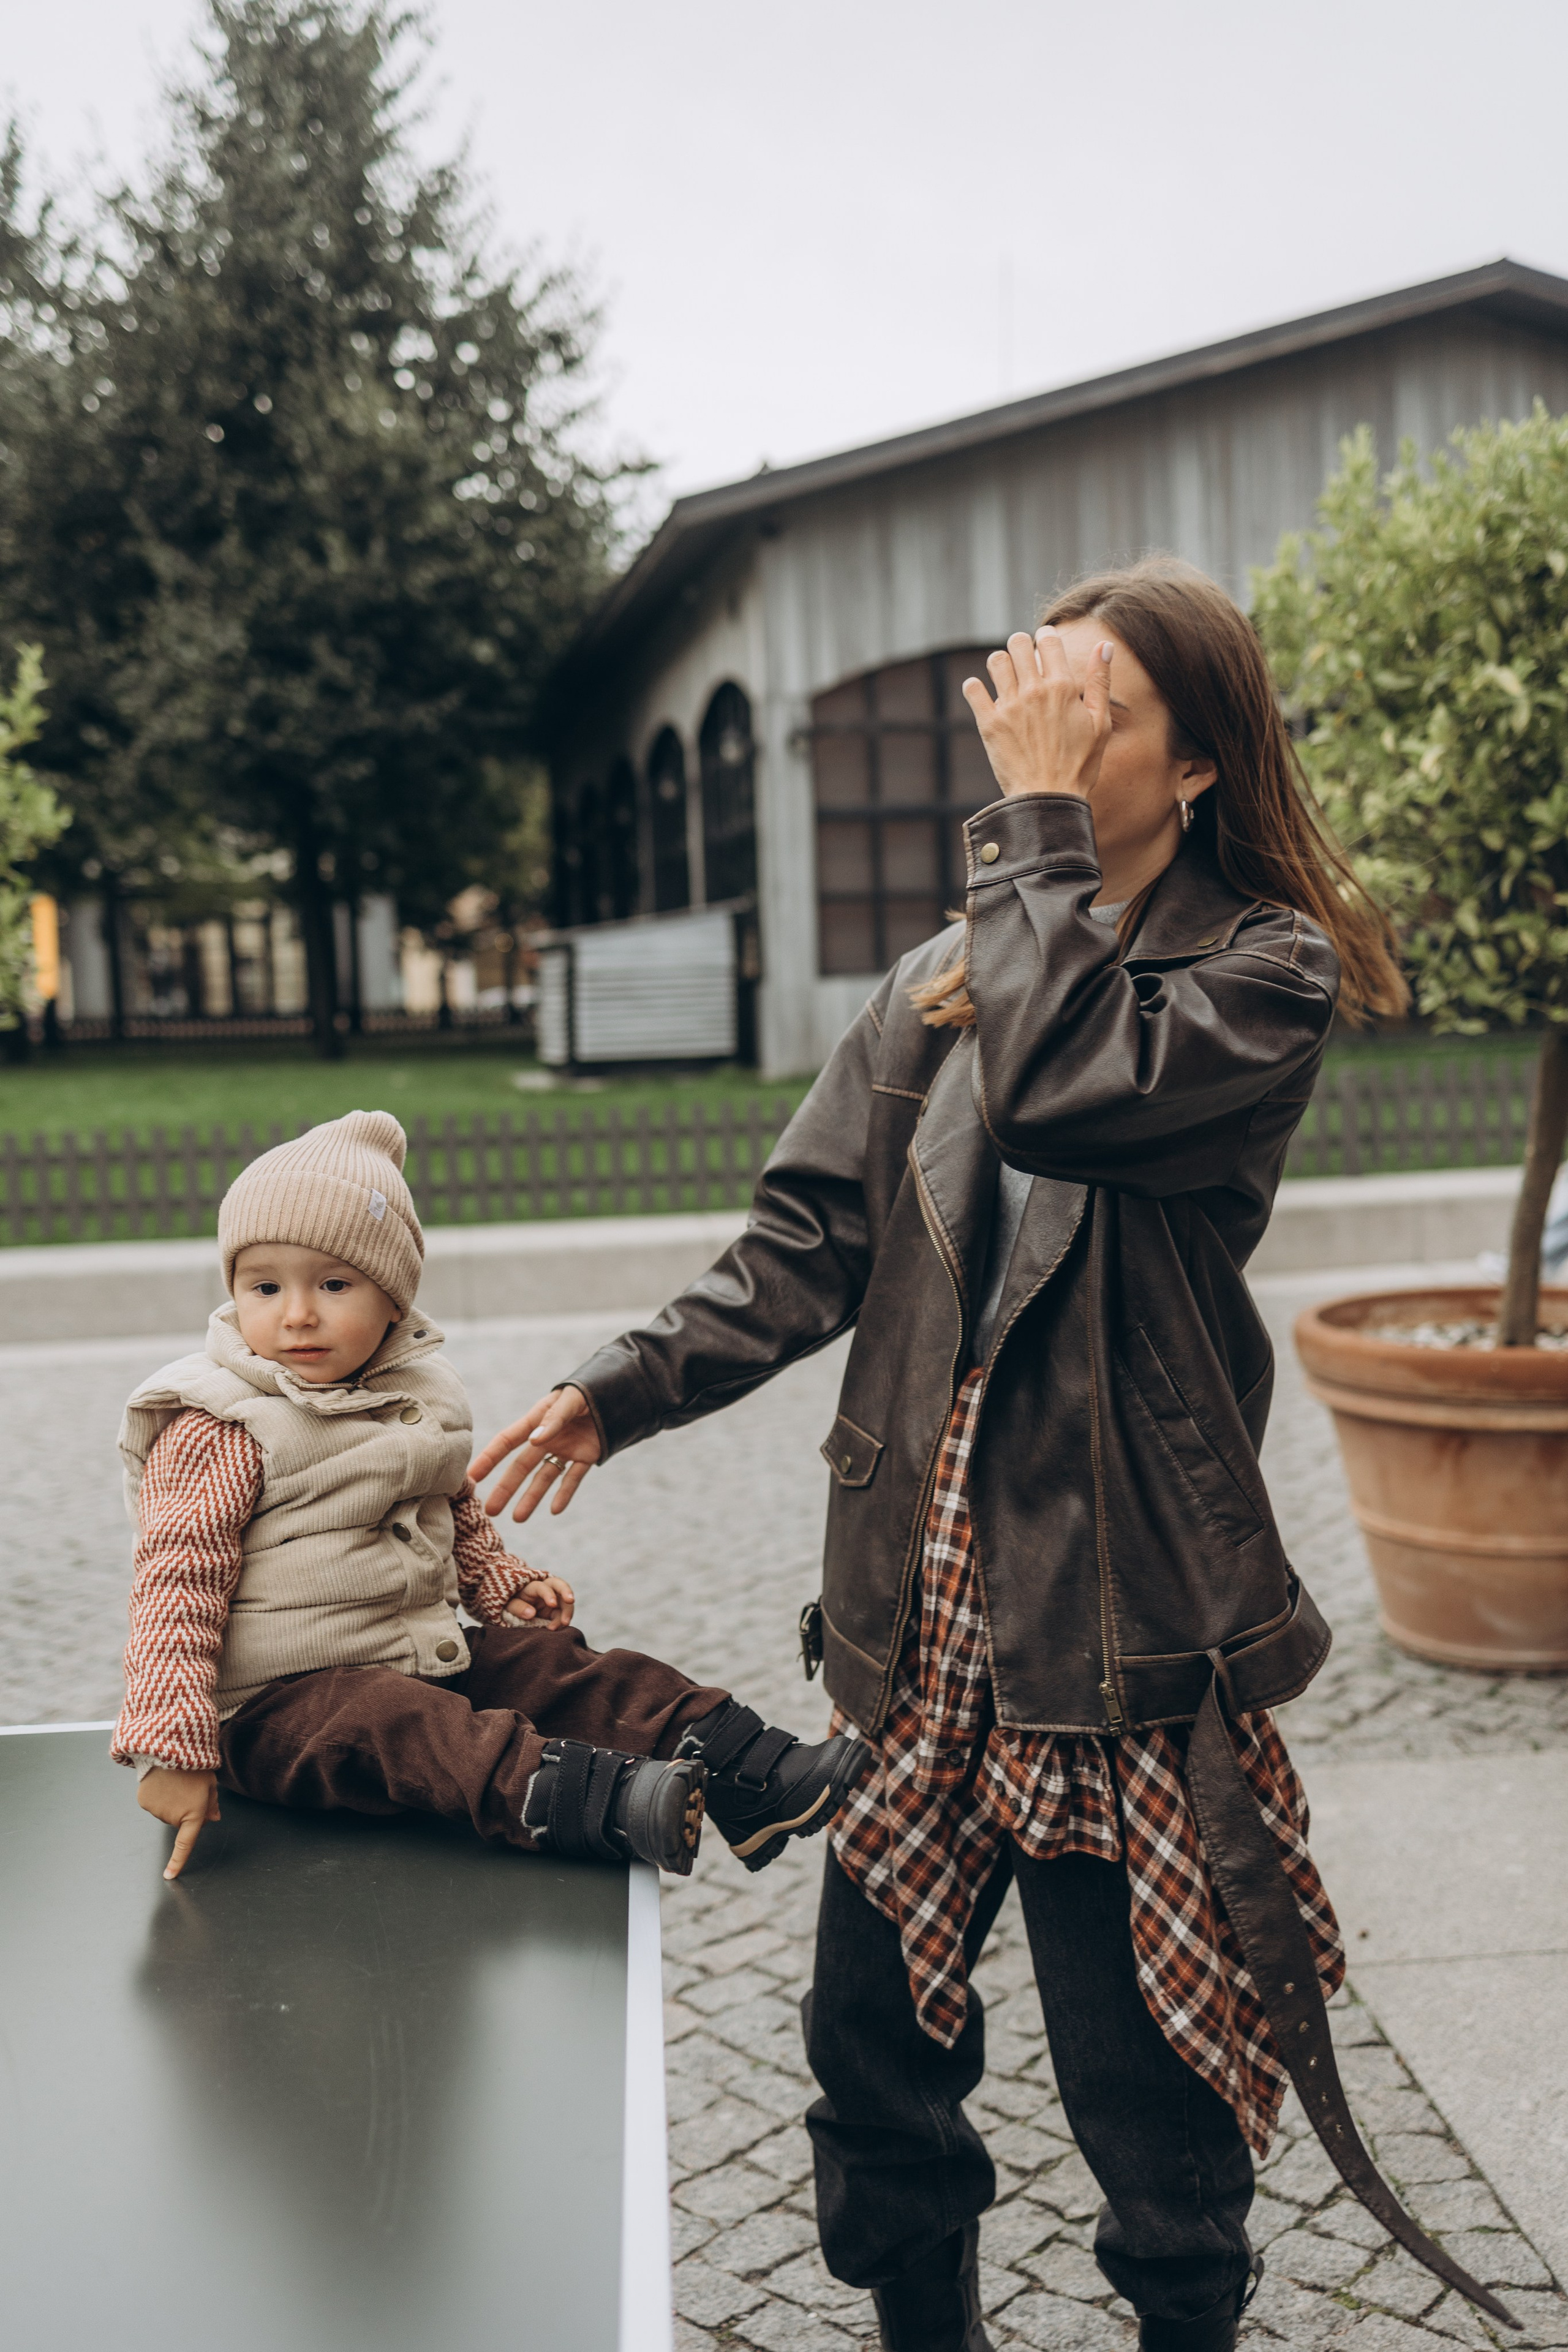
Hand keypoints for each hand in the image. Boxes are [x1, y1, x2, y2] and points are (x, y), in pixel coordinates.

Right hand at [138, 1767, 220, 1880]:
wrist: (171, 1748)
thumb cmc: (195, 1765)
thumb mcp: (210, 1783)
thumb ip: (211, 1803)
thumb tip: (213, 1819)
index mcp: (194, 1814)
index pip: (186, 1844)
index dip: (178, 1861)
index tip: (169, 1876)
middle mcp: (173, 1817)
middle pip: (179, 1821)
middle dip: (185, 1809)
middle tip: (188, 1789)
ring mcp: (157, 1810)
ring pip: (166, 1812)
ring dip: (171, 1802)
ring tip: (175, 1782)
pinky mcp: (144, 1801)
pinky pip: (153, 1804)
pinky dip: (158, 1796)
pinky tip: (162, 1781)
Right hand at [470, 1384, 601, 1521]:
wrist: (620, 1392)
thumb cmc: (590, 1390)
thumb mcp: (572, 1399)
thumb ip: (555, 1418)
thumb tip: (535, 1440)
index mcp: (538, 1419)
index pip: (508, 1440)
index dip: (490, 1458)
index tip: (473, 1477)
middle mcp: (547, 1438)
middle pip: (522, 1466)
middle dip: (506, 1488)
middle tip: (490, 1510)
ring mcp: (565, 1449)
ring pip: (544, 1477)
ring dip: (531, 1498)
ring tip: (518, 1519)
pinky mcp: (586, 1457)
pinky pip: (572, 1478)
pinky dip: (565, 1494)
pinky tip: (555, 1510)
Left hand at [505, 1574, 575, 1627]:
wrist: (513, 1612)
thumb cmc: (509, 1607)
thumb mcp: (508, 1607)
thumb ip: (517, 1608)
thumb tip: (531, 1613)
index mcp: (530, 1588)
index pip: (540, 1587)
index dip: (548, 1593)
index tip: (552, 1603)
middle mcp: (544, 1590)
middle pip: (558, 1584)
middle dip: (566, 1591)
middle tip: (571, 1600)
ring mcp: (551, 1600)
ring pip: (565, 1600)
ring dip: (567, 1610)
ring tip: (564, 1624)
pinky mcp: (555, 1611)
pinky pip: (563, 1614)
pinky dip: (563, 1620)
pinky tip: (558, 1628)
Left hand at [962, 628, 1113, 800]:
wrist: (1049, 799)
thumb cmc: (1080, 765)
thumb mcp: (1100, 723)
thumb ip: (1100, 682)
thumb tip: (1103, 645)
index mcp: (1063, 687)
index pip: (1049, 640)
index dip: (1046, 638)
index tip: (1045, 647)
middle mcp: (1034, 691)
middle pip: (1018, 643)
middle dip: (1020, 646)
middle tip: (1024, 661)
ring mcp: (1009, 706)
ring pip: (995, 661)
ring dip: (1000, 663)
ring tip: (1005, 677)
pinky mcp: (988, 724)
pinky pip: (972, 690)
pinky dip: (975, 687)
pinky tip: (982, 694)